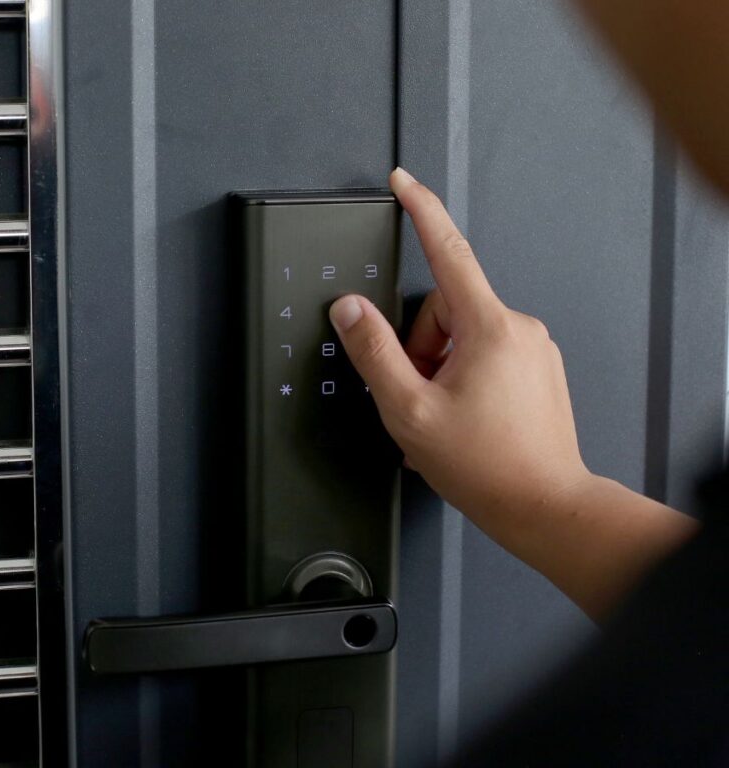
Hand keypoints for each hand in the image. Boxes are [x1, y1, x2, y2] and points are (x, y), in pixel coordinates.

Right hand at [331, 168, 589, 540]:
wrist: (544, 506)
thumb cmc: (488, 466)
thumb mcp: (409, 409)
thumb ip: (374, 352)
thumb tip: (350, 311)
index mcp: (489, 328)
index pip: (447, 252)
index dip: (421, 211)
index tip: (403, 182)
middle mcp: (518, 330)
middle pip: (444, 311)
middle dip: (420, 348)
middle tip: (419, 395)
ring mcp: (533, 351)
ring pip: (463, 338)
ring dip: (440, 370)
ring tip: (444, 417)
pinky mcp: (538, 371)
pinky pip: (486, 356)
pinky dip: (462, 380)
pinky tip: (462, 419)